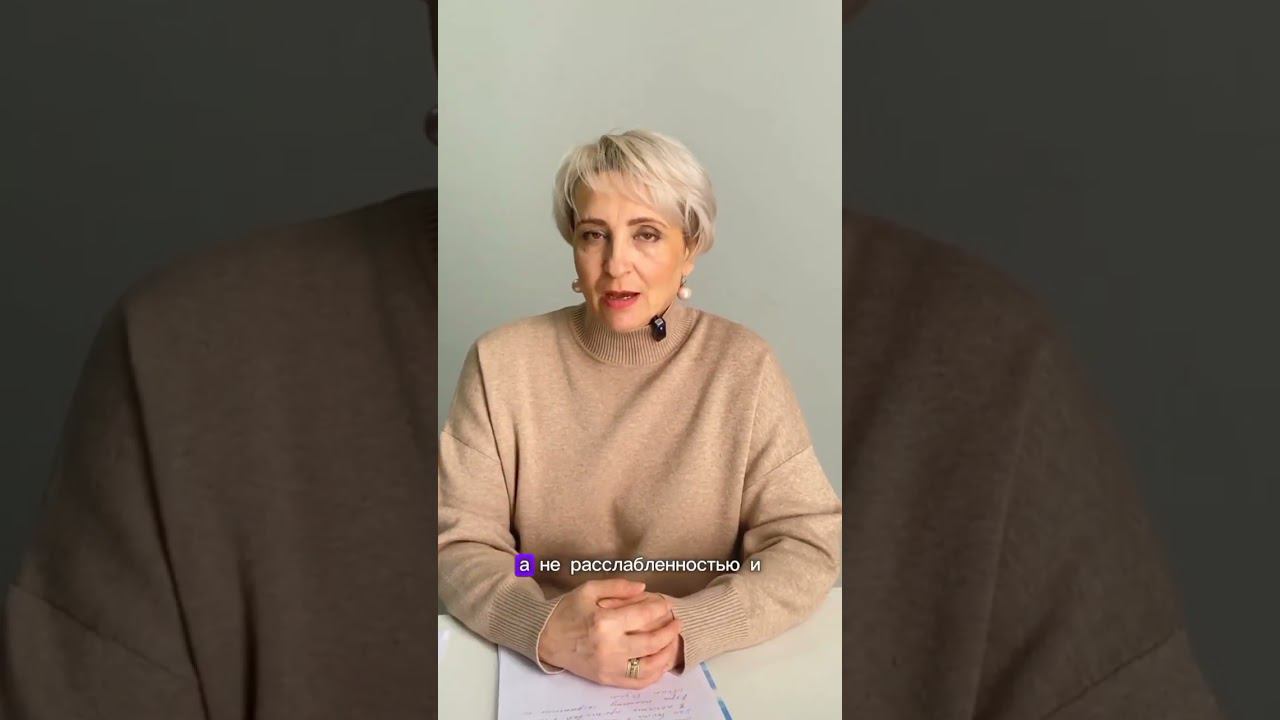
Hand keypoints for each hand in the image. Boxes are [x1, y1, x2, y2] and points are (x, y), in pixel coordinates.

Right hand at [537, 579, 682, 687]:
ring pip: (651, 666)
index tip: (665, 604)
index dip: (660, 608)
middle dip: (670, 630)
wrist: (545, 639)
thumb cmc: (567, 612)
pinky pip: (639, 682)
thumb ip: (618, 586)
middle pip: (652, 641)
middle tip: (676, 622)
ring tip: (672, 641)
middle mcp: (609, 647)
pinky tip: (660, 662)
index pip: (644, 615)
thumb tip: (643, 588)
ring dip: (668, 653)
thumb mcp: (589, 590)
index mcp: (604, 622)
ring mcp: (609, 667)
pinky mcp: (607, 680)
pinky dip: (655, 674)